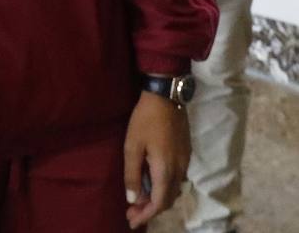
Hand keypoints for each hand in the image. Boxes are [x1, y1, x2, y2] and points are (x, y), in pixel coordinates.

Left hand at [123, 90, 189, 228]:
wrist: (166, 97)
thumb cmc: (145, 120)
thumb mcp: (132, 146)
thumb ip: (133, 174)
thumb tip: (133, 199)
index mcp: (166, 170)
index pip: (160, 203)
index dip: (146, 215)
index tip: (132, 222)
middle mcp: (179, 170)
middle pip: (168, 200)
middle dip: (150, 210)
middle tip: (131, 213)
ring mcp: (185, 162)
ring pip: (173, 190)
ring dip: (157, 199)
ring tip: (138, 201)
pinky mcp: (185, 154)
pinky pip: (176, 179)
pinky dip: (163, 187)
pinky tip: (151, 183)